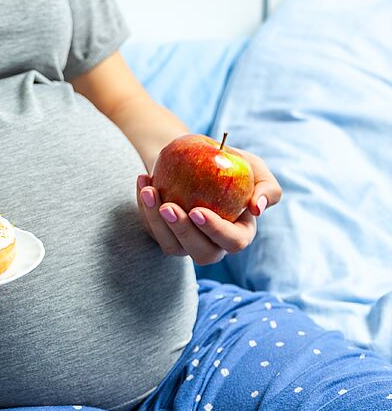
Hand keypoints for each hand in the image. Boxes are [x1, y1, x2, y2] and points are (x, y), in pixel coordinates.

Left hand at [136, 149, 281, 264]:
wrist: (197, 157)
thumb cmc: (232, 164)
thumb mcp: (255, 169)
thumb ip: (267, 188)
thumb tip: (256, 208)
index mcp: (238, 233)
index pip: (233, 241)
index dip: (215, 230)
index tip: (197, 211)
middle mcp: (212, 244)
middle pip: (200, 252)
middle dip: (182, 231)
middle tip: (168, 207)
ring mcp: (185, 242)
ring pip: (170, 245)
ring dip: (156, 220)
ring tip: (150, 191)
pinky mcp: (162, 233)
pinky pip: (150, 228)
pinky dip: (144, 206)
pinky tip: (144, 180)